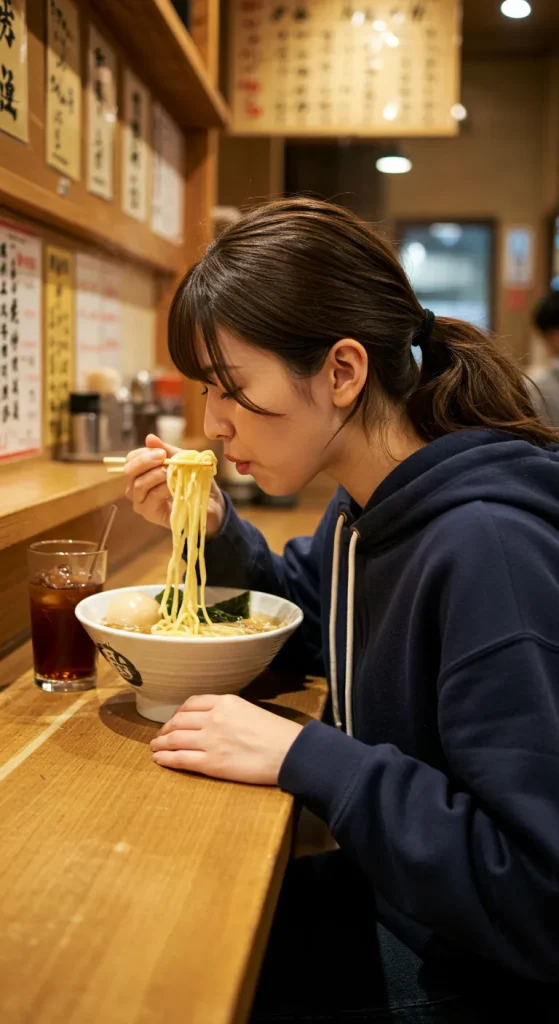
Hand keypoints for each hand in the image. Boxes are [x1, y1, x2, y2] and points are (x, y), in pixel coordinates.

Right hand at [123, 433, 225, 534]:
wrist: (210, 504)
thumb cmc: (193, 481)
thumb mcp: (182, 460)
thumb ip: (167, 450)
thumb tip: (149, 437)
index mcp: (142, 472)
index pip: (131, 459)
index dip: (143, 453)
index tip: (162, 452)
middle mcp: (137, 487)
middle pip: (129, 471)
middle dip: (145, 461)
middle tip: (162, 458)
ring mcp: (141, 502)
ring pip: (138, 484)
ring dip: (155, 475)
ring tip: (169, 473)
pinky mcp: (149, 513)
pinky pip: (151, 497)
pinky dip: (162, 488)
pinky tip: (173, 485)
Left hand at [150, 693, 302, 784]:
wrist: (290, 752)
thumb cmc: (277, 733)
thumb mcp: (251, 711)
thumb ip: (229, 713)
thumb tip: (215, 722)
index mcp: (225, 702)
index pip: (192, 703)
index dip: (178, 713)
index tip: (174, 720)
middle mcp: (214, 718)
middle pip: (179, 721)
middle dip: (166, 729)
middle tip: (160, 736)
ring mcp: (211, 740)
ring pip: (175, 739)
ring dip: (161, 743)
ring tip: (154, 748)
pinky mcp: (211, 763)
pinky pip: (181, 759)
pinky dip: (167, 759)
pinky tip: (160, 760)